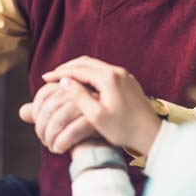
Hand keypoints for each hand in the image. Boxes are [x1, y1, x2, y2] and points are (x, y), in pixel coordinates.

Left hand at [19, 81, 97, 153]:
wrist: (106, 143)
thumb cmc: (82, 129)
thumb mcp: (61, 119)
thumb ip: (42, 113)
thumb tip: (23, 111)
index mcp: (71, 84)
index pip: (45, 93)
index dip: (37, 110)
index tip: (38, 126)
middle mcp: (81, 89)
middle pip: (50, 106)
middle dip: (42, 127)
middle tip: (43, 140)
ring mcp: (90, 103)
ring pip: (59, 118)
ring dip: (50, 137)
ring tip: (51, 146)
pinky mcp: (96, 119)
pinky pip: (71, 131)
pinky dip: (61, 142)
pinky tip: (59, 149)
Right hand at [42, 56, 161, 155]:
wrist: (150, 133)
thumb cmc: (123, 129)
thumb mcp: (96, 116)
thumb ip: (79, 97)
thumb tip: (64, 82)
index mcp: (108, 78)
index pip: (78, 69)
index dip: (60, 73)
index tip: (45, 78)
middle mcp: (116, 71)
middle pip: (86, 62)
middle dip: (67, 67)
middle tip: (52, 75)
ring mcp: (123, 74)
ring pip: (95, 65)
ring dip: (78, 69)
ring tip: (64, 78)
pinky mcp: (127, 80)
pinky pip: (103, 71)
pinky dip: (89, 73)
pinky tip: (83, 83)